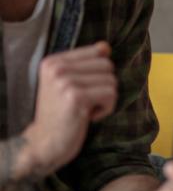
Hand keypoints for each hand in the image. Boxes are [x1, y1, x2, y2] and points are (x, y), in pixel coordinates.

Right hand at [25, 42, 116, 174]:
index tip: (84, 88)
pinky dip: (106, 109)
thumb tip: (105, 46)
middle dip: (104, 86)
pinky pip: (111, 94)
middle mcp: (57, 68)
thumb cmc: (61, 114)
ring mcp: (65, 81)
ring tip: (85, 109)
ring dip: (105, 99)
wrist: (43, 144)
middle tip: (85, 102)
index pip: (98, 51)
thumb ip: (86, 63)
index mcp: (53, 61)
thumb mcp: (69, 83)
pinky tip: (88, 117)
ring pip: (111, 80)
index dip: (100, 72)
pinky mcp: (76, 97)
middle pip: (107, 65)